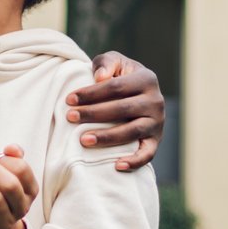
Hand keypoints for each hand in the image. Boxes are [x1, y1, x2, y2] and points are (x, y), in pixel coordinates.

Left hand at [70, 52, 163, 170]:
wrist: (139, 94)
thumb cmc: (120, 77)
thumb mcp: (114, 63)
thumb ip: (106, 63)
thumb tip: (99, 77)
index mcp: (147, 78)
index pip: (116, 87)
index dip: (91, 93)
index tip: (69, 100)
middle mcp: (156, 101)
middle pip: (122, 109)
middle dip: (93, 114)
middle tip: (70, 117)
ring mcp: (158, 122)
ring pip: (132, 132)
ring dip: (107, 137)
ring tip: (83, 139)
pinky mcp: (156, 140)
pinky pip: (148, 154)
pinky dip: (134, 161)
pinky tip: (116, 165)